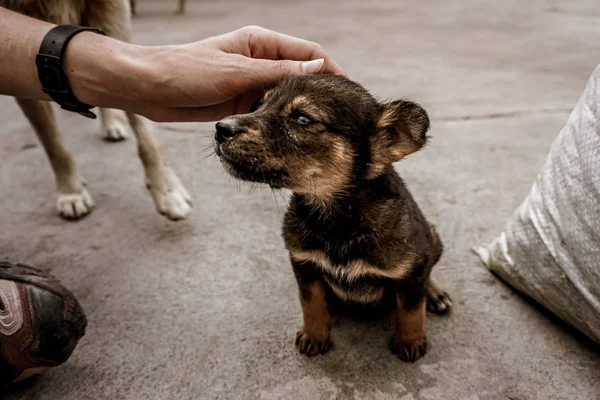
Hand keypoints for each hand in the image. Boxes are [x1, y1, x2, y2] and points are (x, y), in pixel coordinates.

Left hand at [66, 26, 344, 121]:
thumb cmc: (185, 71)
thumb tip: (319, 65)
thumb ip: (277, 72)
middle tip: (340, 117)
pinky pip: (269, 111)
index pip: (308, 51)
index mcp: (260, 43)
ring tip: (320, 131)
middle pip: (301, 74)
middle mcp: (259, 61)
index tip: (349, 90)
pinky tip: (291, 136)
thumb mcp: (235, 72)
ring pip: (286, 96)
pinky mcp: (241, 103)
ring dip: (300, 110)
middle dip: (320, 93)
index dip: (331, 68)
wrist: (147, 89)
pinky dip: (280, 121)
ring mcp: (250, 83)